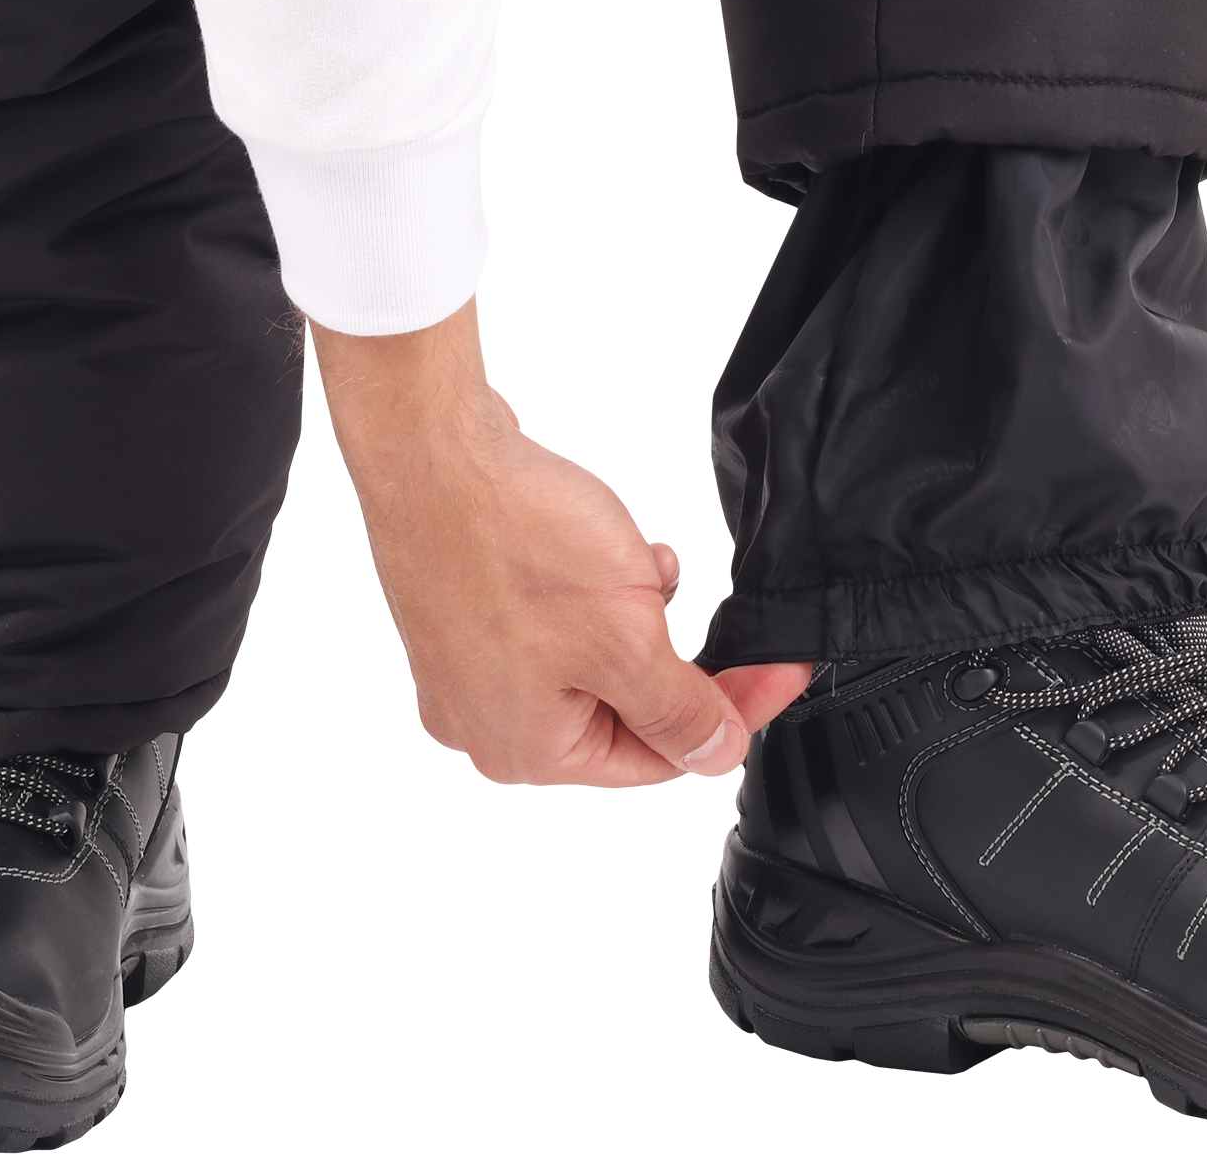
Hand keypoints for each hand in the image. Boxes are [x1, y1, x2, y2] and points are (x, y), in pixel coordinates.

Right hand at [312, 303, 810, 786]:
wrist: (433, 449)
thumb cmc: (506, 537)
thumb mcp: (624, 639)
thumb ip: (678, 710)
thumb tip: (715, 753)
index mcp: (525, 749)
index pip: (657, 757)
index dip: (728, 712)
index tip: (773, 673)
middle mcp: (486, 720)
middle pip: (623, 708)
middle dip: (666, 646)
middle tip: (691, 596)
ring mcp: (468, 668)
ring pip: (593, 655)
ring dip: (633, 610)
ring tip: (635, 562)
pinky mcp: (467, 615)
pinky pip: (556, 621)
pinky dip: (592, 588)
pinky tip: (600, 547)